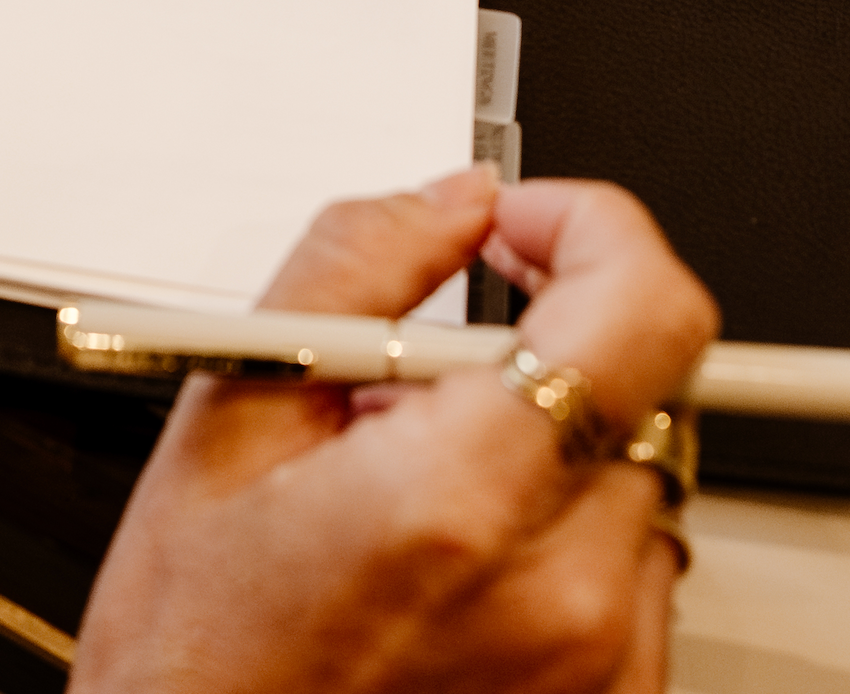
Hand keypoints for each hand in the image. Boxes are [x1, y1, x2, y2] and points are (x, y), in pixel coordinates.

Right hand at [70, 167, 717, 693]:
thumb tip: (454, 201)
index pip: (643, 308)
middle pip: (651, 378)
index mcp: (461, 499)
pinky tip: (453, 542)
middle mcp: (564, 593)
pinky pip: (636, 561)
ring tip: (424, 465)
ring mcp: (603, 665)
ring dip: (556, 429)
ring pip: (644, 464)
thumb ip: (355, 266)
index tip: (526, 226)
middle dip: (551, 332)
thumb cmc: (198, 644)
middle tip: (438, 351)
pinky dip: (562, 521)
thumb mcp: (234, 407)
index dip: (593, 228)